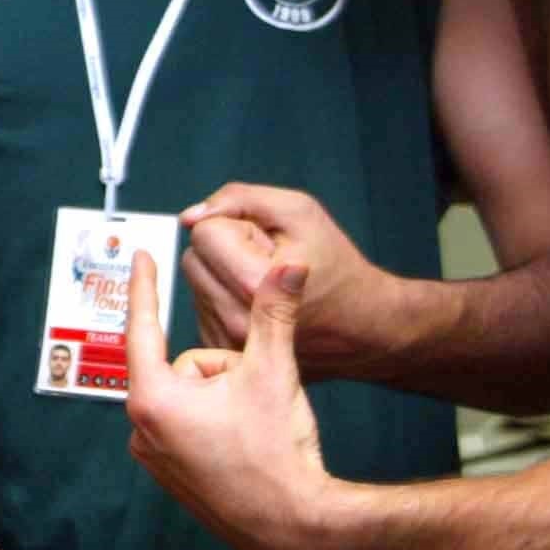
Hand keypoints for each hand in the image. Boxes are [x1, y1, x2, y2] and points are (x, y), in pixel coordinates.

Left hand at [122, 251, 351, 549]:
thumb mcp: (274, 370)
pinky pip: (191, 425)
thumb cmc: (278, 451)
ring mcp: (155, 456)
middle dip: (225, 371)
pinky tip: (244, 447)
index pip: (145, 327)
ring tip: (254, 431)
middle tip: (255, 401)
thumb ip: (274, 313)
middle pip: (186, 367)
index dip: (146, 287)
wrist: (294, 527)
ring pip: (192, 396)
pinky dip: (217, 423)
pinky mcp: (171, 475)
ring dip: (224, 399)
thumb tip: (290, 266)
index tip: (140, 257)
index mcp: (154, 398)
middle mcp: (142, 428)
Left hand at [180, 182, 394, 372]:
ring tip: (266, 286)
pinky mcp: (220, 349)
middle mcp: (235, 322)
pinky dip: (222, 295)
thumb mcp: (297, 212)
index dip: (238, 227)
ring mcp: (226, 342)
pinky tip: (256, 304)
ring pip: (195, 280)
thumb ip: (238, 200)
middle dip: (224, 251)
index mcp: (254, 287)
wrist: (360, 325)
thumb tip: (189, 216)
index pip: (203, 234)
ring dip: (223, 274)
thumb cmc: (332, 263)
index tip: (271, 246)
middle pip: (192, 257)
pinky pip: (200, 303)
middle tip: (270, 265)